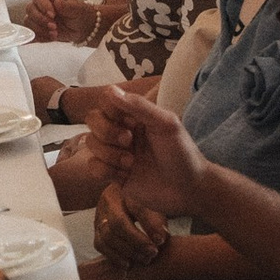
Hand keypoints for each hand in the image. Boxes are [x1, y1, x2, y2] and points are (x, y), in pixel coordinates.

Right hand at [24, 0, 99, 43]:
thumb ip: (67, 5)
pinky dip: (39, 37)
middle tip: (54, 26)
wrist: (82, 27)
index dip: (43, 5)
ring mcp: (37, 16)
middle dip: (41, 20)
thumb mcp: (78, 8)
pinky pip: (31, 33)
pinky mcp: (37, 28)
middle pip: (30, 9)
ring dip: (40, 30)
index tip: (52, 15)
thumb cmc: (80, 14)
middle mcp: (41, 4)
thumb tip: (57, 2)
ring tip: (55, 33)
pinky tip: (50, 38)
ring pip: (28, 22)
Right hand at [88, 92, 203, 221]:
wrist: (189, 190)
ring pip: (91, 143)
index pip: (107, 102)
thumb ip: (140, 106)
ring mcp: (116, 153)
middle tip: (128, 142)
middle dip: (106, 131)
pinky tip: (124, 175)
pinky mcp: (113, 175)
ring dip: (109, 154)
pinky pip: (93, 166)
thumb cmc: (182, 153)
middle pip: (93, 120)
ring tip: (131, 163)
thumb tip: (110, 90)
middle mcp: (122, 131)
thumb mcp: (167, 124)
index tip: (128, 121)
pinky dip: (105, 170)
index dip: (111, 111)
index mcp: (135, 116)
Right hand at [91, 178, 168, 271]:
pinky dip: (114, 256)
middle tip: (153, 253)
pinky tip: (128, 264)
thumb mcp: (156, 206)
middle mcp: (109, 200)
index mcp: (126, 189)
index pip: (136, 207)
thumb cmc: (147, 203)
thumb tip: (160, 239)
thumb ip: (158, 220)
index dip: (149, 226)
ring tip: (145, 259)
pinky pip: (100, 244)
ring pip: (107, 235)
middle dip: (137, 241)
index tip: (161, 241)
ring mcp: (99, 215)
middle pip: (118, 223)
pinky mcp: (96, 230)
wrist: (128, 201)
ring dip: (127, 251)